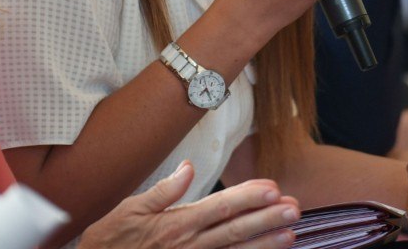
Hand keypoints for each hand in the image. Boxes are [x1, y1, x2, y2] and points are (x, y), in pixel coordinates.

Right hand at [80, 161, 298, 248]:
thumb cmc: (112, 239)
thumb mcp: (131, 208)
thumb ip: (164, 190)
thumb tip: (189, 167)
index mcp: (177, 223)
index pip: (221, 207)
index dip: (249, 197)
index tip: (273, 188)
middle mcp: (190, 244)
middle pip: (236, 230)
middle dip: (267, 218)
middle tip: (295, 209)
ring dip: (265, 244)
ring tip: (291, 235)